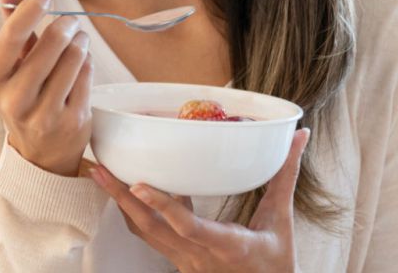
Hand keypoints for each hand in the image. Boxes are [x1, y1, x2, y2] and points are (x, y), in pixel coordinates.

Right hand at [0, 0, 93, 175]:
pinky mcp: (72, 122)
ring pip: (74, 58)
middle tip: (70, 23)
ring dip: (80, 42)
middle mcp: (13, 99)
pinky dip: (87, 64)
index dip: (32, 9)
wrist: (39, 153)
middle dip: (65, 25)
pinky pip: (88, 76)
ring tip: (78, 41)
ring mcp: (44, 114)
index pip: (13, 35)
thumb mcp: (10, 63)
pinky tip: (82, 65)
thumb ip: (10, 22)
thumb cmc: (23, 95)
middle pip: (52, 43)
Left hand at [90, 128, 310, 272]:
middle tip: (98, 169)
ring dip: (120, 204)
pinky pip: (149, 236)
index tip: (139, 185)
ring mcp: (184, 261)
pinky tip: (128, 190)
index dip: (163, 206)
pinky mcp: (177, 260)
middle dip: (121, 198)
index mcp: (227, 246)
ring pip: (144, 233)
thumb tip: (299, 137)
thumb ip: (286, 175)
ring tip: (100, 174)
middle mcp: (198, 256)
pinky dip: (135, 213)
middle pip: (151, 228)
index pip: (189, 226)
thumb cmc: (276, 260)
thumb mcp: (282, 219)